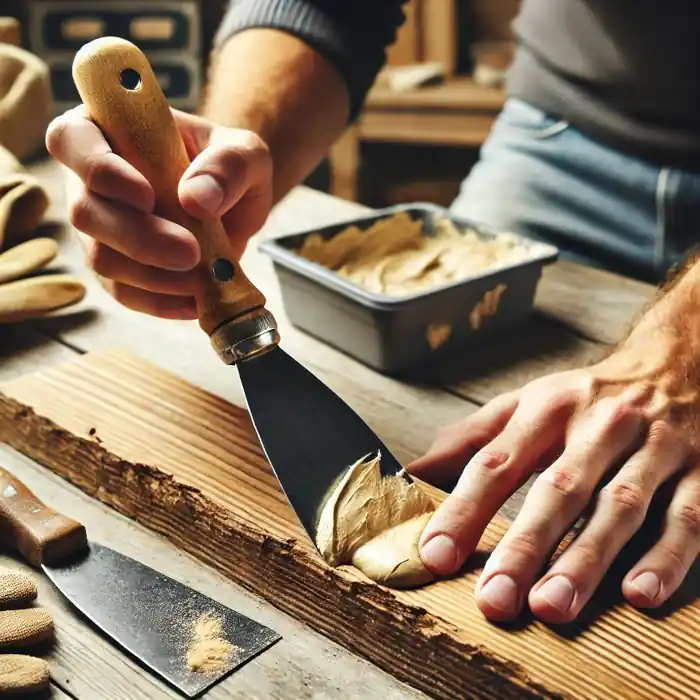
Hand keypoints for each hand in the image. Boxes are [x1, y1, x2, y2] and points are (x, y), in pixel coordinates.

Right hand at [45, 106, 271, 319]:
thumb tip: (197, 199)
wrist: (236, 205)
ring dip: (152, 275)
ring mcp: (99, 229)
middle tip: (191, 253)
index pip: (72, 140)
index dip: (99, 169)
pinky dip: (160, 301)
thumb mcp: (245, 154)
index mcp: (106, 129)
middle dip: (139, 238)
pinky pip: (124, 292)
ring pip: (101, 258)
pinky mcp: (117, 269)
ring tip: (202, 277)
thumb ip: (228, 166)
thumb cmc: (229, 166)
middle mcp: (88, 180)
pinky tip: (195, 300)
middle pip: (86, 211)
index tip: (147, 196)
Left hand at [408, 331, 699, 623]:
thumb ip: (472, 439)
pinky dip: (665, 557)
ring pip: (620, 507)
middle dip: (525, 546)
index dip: (464, 509)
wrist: (679, 364)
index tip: (436, 555)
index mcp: (548, 409)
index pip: (497, 461)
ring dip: (588, 559)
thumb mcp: (527, 404)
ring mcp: (656, 448)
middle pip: (559, 488)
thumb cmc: (587, 398)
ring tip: (553, 606)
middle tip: (495, 599)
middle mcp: (600, 425)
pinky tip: (640, 595)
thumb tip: (412, 473)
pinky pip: (687, 518)